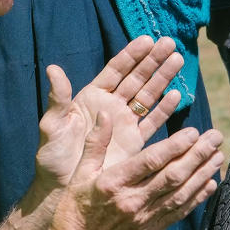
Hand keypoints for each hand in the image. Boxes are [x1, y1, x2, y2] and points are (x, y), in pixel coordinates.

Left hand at [34, 36, 183, 189]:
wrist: (63, 189)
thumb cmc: (53, 157)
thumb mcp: (52, 126)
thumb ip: (58, 98)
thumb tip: (53, 68)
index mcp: (92, 97)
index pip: (115, 70)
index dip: (131, 55)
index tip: (147, 40)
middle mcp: (111, 106)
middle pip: (136, 78)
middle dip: (153, 60)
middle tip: (169, 43)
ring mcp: (124, 123)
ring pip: (147, 95)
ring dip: (162, 78)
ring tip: (178, 60)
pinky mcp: (133, 141)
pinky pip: (151, 121)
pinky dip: (164, 109)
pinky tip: (176, 95)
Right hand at [48, 117, 222, 229]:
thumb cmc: (76, 205)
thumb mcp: (80, 171)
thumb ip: (96, 143)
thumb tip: (106, 114)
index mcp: (114, 182)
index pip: (151, 162)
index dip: (175, 146)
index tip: (193, 132)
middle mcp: (132, 201)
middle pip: (172, 176)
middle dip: (197, 155)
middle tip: (215, 137)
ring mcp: (144, 218)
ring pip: (180, 194)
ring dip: (202, 174)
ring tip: (218, 156)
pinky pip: (179, 213)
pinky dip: (197, 198)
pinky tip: (210, 183)